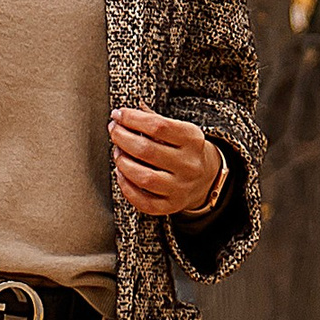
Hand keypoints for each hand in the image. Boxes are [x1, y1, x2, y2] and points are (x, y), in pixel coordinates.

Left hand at [110, 105, 223, 219]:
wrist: (205, 178)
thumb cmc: (184, 149)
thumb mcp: (178, 129)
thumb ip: (153, 119)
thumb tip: (124, 113)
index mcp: (192, 139)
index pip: (158, 126)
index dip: (132, 118)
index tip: (118, 115)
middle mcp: (189, 165)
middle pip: (147, 150)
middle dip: (122, 138)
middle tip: (114, 132)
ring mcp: (181, 187)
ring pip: (144, 178)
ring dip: (122, 163)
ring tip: (118, 152)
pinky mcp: (172, 205)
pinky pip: (144, 201)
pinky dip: (126, 187)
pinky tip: (121, 173)